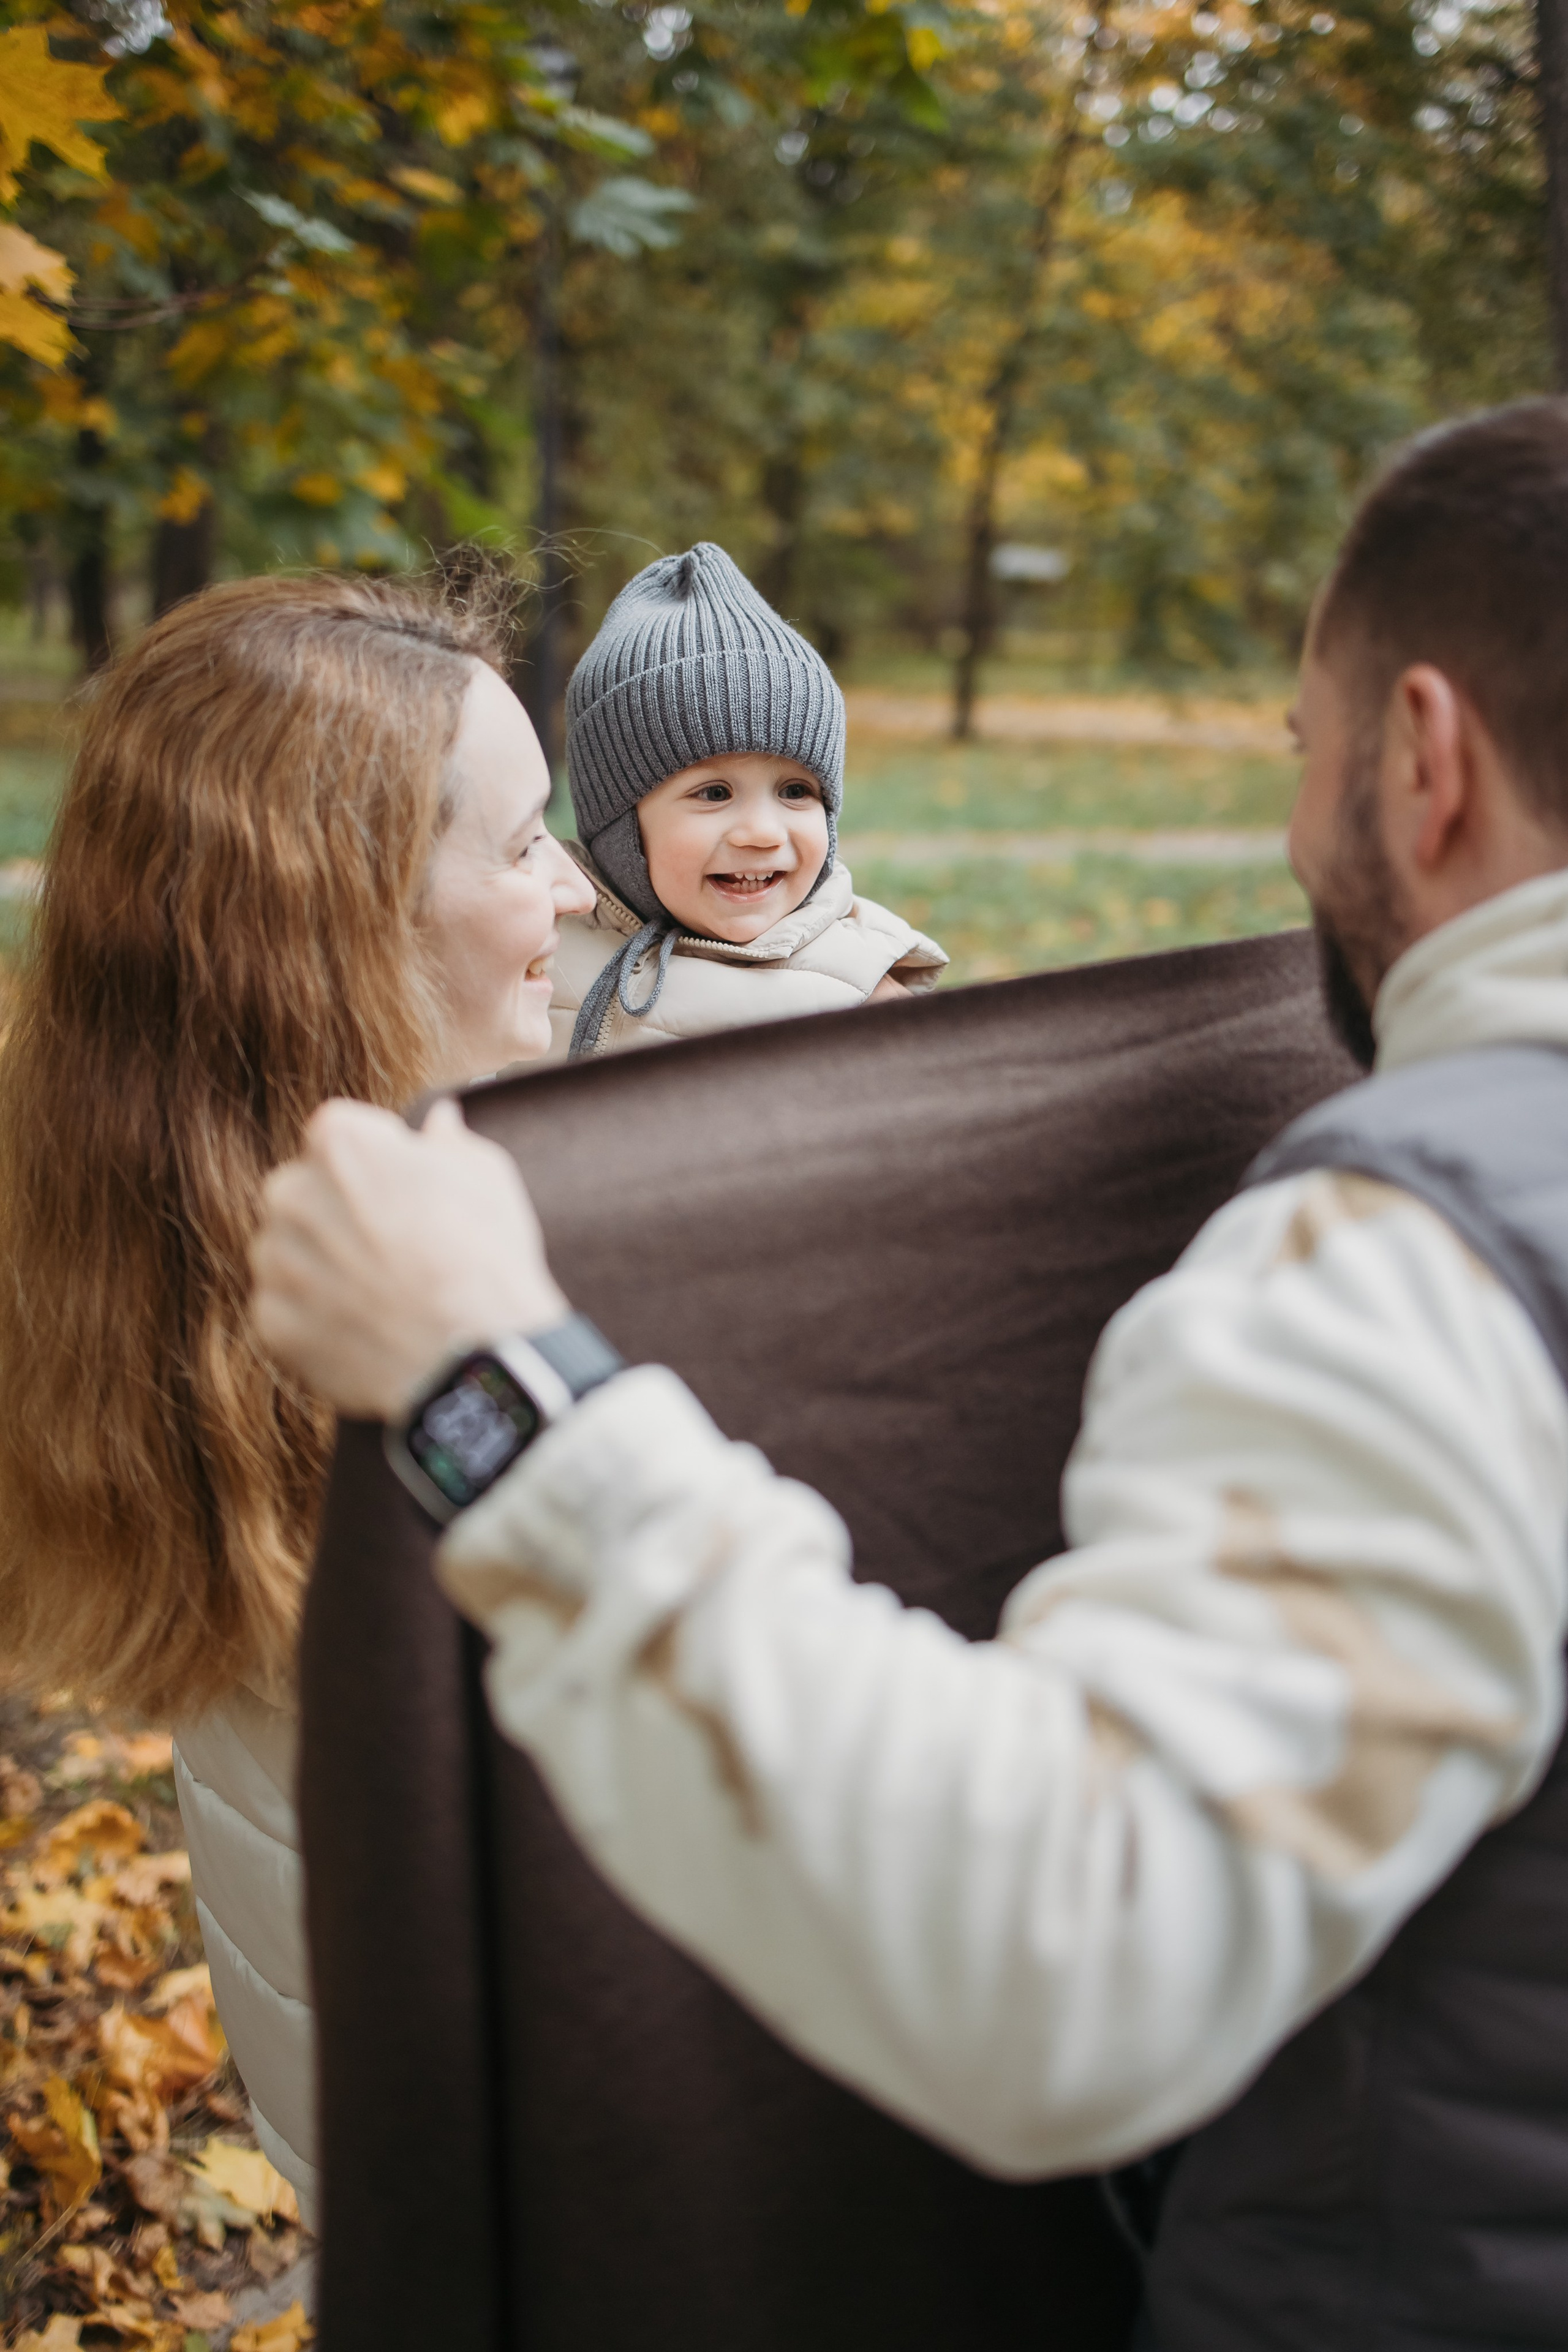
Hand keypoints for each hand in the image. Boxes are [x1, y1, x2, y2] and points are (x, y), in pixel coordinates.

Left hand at [250, 1098, 569, 1419]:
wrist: (473, 1357)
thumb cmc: (485, 1258)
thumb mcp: (486, 1178)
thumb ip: (448, 1142)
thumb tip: (439, 1121)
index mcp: (340, 1143)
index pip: (336, 1135)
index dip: (374, 1163)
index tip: (405, 1192)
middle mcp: (289, 1193)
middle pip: (301, 1192)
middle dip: (336, 1212)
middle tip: (392, 1248)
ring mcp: (275, 1261)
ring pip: (287, 1251)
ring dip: (320, 1265)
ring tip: (380, 1294)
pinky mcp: (270, 1322)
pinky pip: (284, 1309)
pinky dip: (314, 1318)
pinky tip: (364, 1328)